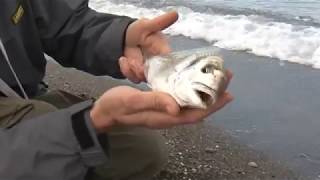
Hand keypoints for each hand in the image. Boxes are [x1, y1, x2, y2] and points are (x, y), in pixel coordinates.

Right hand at [90, 71, 232, 131]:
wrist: (104, 112)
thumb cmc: (117, 106)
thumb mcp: (132, 101)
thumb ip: (153, 102)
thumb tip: (176, 107)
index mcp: (164, 117)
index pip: (194, 115)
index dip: (212, 106)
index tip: (227, 94)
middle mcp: (168, 116)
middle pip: (197, 109)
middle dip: (214, 97)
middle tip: (226, 78)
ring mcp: (165, 111)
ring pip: (191, 104)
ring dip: (205, 93)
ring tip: (216, 79)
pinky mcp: (160, 104)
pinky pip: (182, 99)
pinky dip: (192, 90)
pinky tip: (195, 82)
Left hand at [119, 11, 178, 82]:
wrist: (123, 38)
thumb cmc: (138, 30)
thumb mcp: (147, 25)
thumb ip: (160, 22)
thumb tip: (175, 14)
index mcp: (164, 52)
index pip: (167, 64)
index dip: (158, 66)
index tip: (148, 62)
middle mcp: (158, 63)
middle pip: (155, 75)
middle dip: (142, 70)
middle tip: (133, 62)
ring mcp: (148, 70)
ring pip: (144, 78)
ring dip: (133, 70)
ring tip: (126, 60)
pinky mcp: (139, 75)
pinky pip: (134, 78)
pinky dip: (126, 71)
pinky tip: (123, 60)